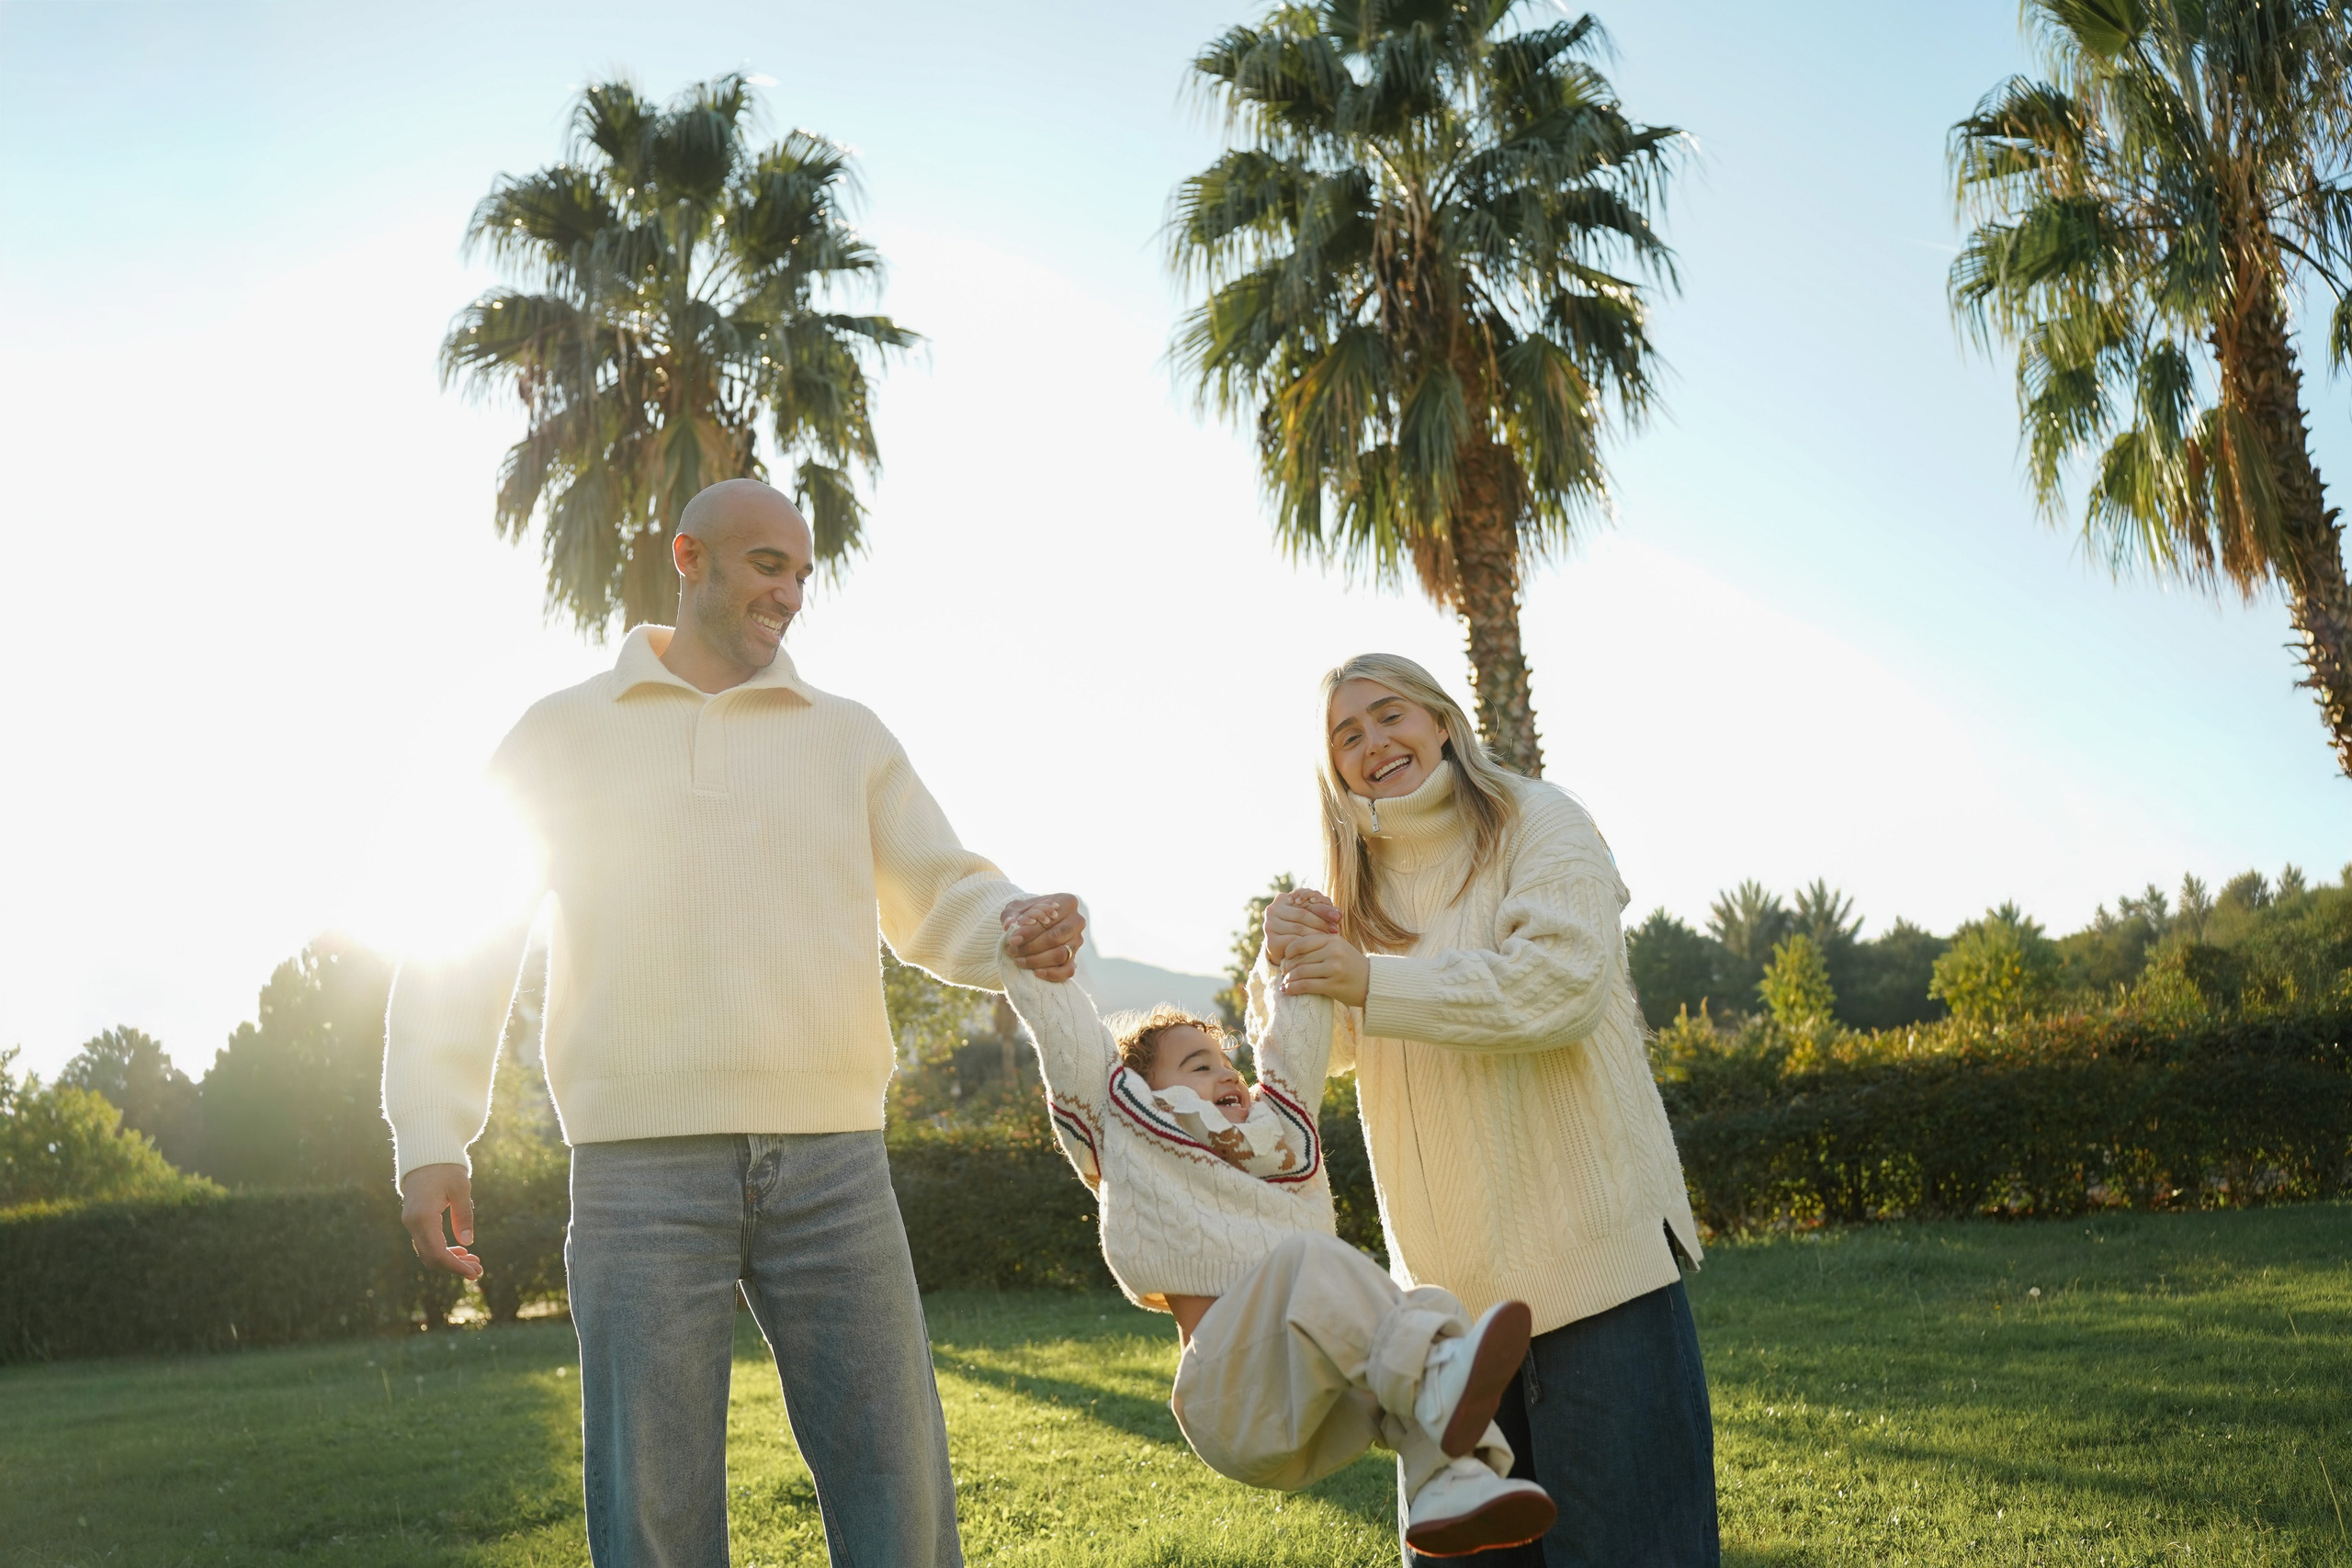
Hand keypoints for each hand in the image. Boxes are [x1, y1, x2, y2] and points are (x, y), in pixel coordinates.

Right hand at [399, 1163, 482, 1279]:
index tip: (474, 1273)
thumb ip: (464, 1215)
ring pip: (428, 1252)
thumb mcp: (461, 1189)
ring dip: (450, 1261)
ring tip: (474, 1262)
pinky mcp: (414, 1222)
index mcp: (423, 1217)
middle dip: (455, 1267)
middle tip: (479, 1271)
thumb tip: (468, 1242)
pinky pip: (427, 1243)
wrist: (426, 1156)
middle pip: (431, 1257)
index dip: (456, 1266)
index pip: (437, 1252)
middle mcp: (413, 1223)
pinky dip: (443, 1251)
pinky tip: (461, 1251)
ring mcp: (411, 1223)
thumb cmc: (446, 1170)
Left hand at [1002, 895, 1085, 981]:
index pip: (1049, 919)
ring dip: (1037, 960)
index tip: (1012, 939)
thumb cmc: (1027, 913)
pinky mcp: (1075, 958)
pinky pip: (1068, 970)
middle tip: (1012, 951)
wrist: (1035, 923)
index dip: (1029, 931)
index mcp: (1068, 902)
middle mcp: (1077, 921)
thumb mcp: (1016, 908)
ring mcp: (1077, 941)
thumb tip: (1009, 925)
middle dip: (1031, 947)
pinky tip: (1036, 973)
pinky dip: (1052, 974)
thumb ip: (1011, 914)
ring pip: (1060, 954)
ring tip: (1018, 961)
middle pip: (1055, 938)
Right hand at [1262, 887, 1340, 964]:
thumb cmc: (1302, 931)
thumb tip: (1339, 913)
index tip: (1338, 917)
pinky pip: (1293, 942)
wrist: (1286, 952)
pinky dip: (1307, 945)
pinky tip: (1318, 949)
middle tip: (1336, 930)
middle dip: (1321, 922)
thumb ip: (1324, 912)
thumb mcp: (1312, 918)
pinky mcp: (1271, 941)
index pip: (1306, 902)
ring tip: (1330, 939)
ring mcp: (1269, 925)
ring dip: (1316, 934)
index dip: (1323, 909)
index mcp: (1283, 899)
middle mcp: (1272, 909)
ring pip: (1299, 928)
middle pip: (1302, 914)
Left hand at [1280, 930, 1369, 1008]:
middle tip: (1283, 974)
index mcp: (1332, 939)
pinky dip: (1293, 989)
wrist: (1373, 983)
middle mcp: (1333, 951)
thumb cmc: (1351, 966)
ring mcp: (1334, 968)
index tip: (1285, 959)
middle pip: (1299, 959)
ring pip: (1301, 972)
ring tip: (1285, 983)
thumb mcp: (1338, 948)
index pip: (1301, 943)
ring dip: (1289, 979)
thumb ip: (1319, 945)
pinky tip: (1287, 991)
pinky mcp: (1333, 985)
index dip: (1289, 952)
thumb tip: (1290, 950)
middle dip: (1287, 968)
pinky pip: (1306, 985)